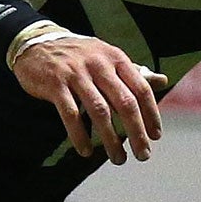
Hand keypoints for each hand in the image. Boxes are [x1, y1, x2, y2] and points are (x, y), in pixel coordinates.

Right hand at [12, 35, 167, 163]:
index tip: (156, 136)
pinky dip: (79, 135)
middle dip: (136, 132)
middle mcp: (99, 64)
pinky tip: (86, 151)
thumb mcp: (108, 58)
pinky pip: (71, 114)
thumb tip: (163, 81)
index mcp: (115, 58)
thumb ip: (134, 71)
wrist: (37, 42)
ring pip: (99, 111)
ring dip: (111, 139)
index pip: (141, 88)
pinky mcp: (55, 84)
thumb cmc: (79, 55)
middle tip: (143, 155)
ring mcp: (76, 73)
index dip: (151, 114)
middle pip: (124, 103)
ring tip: (118, 159)